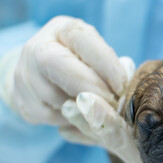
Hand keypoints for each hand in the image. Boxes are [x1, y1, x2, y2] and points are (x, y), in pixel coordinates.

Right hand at [3, 16, 131, 124]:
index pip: (82, 40)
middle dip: (92, 88)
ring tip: (102, 111)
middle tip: (113, 103)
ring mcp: (26, 75)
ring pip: (56, 97)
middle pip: (58, 66)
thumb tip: (127, 79)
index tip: (122, 86)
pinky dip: (74, 121)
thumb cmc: (80, 61)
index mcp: (62, 30)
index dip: (105, 64)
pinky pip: (53, 117)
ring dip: (85, 109)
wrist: (42, 75)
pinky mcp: (24, 102)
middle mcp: (37, 48)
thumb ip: (110, 63)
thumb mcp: (95, 53)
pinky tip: (85, 117)